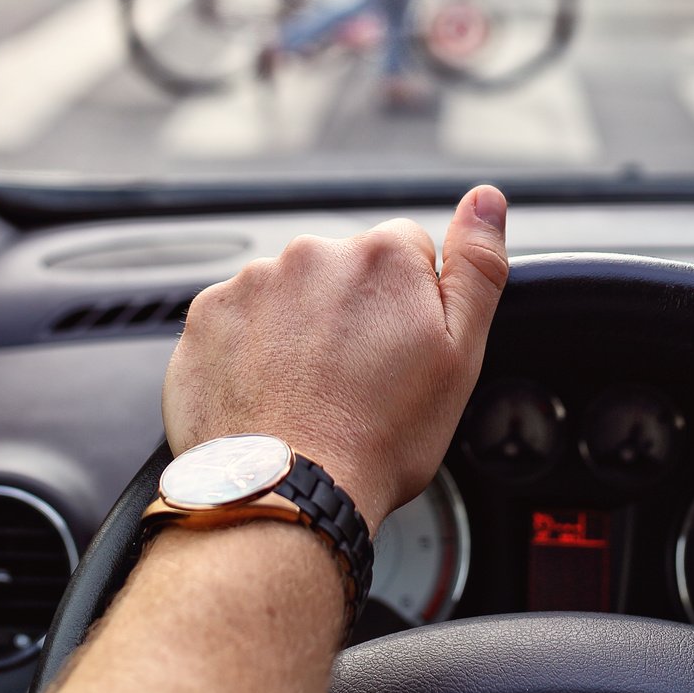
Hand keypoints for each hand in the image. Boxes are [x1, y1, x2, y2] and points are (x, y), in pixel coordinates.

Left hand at [162, 185, 508, 529]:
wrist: (285, 493)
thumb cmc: (378, 438)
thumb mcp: (459, 356)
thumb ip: (478, 267)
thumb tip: (487, 200)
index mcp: (382, 256)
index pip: (407, 253)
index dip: (409, 307)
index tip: (397, 354)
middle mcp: (313, 254)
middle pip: (345, 271)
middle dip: (351, 314)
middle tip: (354, 381)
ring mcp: (253, 283)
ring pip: (290, 295)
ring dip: (300, 330)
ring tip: (308, 393)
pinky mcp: (206, 316)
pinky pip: (240, 320)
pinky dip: (252, 349)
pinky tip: (269, 393)